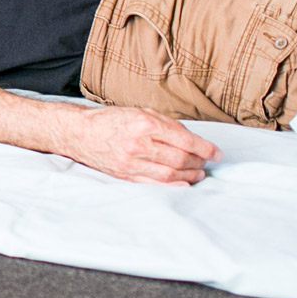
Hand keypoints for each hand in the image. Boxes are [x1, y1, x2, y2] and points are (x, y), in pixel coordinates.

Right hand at [66, 105, 219, 183]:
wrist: (80, 132)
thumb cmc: (111, 120)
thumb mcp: (139, 111)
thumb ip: (166, 124)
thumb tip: (192, 139)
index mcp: (143, 123)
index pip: (184, 139)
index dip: (205, 149)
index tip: (217, 153)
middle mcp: (138, 143)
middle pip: (180, 159)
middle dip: (199, 162)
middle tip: (205, 162)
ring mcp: (131, 162)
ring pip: (171, 174)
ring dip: (190, 175)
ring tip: (198, 173)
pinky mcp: (126, 175)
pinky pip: (156, 184)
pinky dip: (175, 185)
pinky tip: (184, 182)